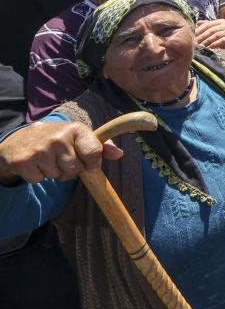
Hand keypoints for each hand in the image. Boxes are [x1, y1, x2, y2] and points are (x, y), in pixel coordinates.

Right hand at [0, 122, 122, 184]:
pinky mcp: (24, 161)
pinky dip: (37, 176)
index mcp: (77, 129)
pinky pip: (39, 180)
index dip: (92, 163)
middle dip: (69, 169)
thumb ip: (101, 146)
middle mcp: (59, 137)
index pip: (94, 153)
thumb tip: (119, 153)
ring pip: (57, 176)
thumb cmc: (58, 139)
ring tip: (47, 159)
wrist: (20, 139)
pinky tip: (35, 163)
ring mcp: (40, 149)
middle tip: (60, 158)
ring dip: (53, 172)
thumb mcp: (80, 137)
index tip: (87, 161)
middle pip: (75, 169)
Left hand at [194, 18, 224, 50]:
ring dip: (208, 40)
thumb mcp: (216, 30)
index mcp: (220, 21)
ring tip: (202, 45)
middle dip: (203, 36)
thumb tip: (197, 23)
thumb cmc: (223, 36)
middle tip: (196, 42)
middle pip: (211, 30)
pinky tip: (210, 47)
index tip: (194, 35)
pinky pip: (222, 40)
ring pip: (216, 35)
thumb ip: (207, 25)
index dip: (200, 29)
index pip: (208, 24)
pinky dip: (215, 44)